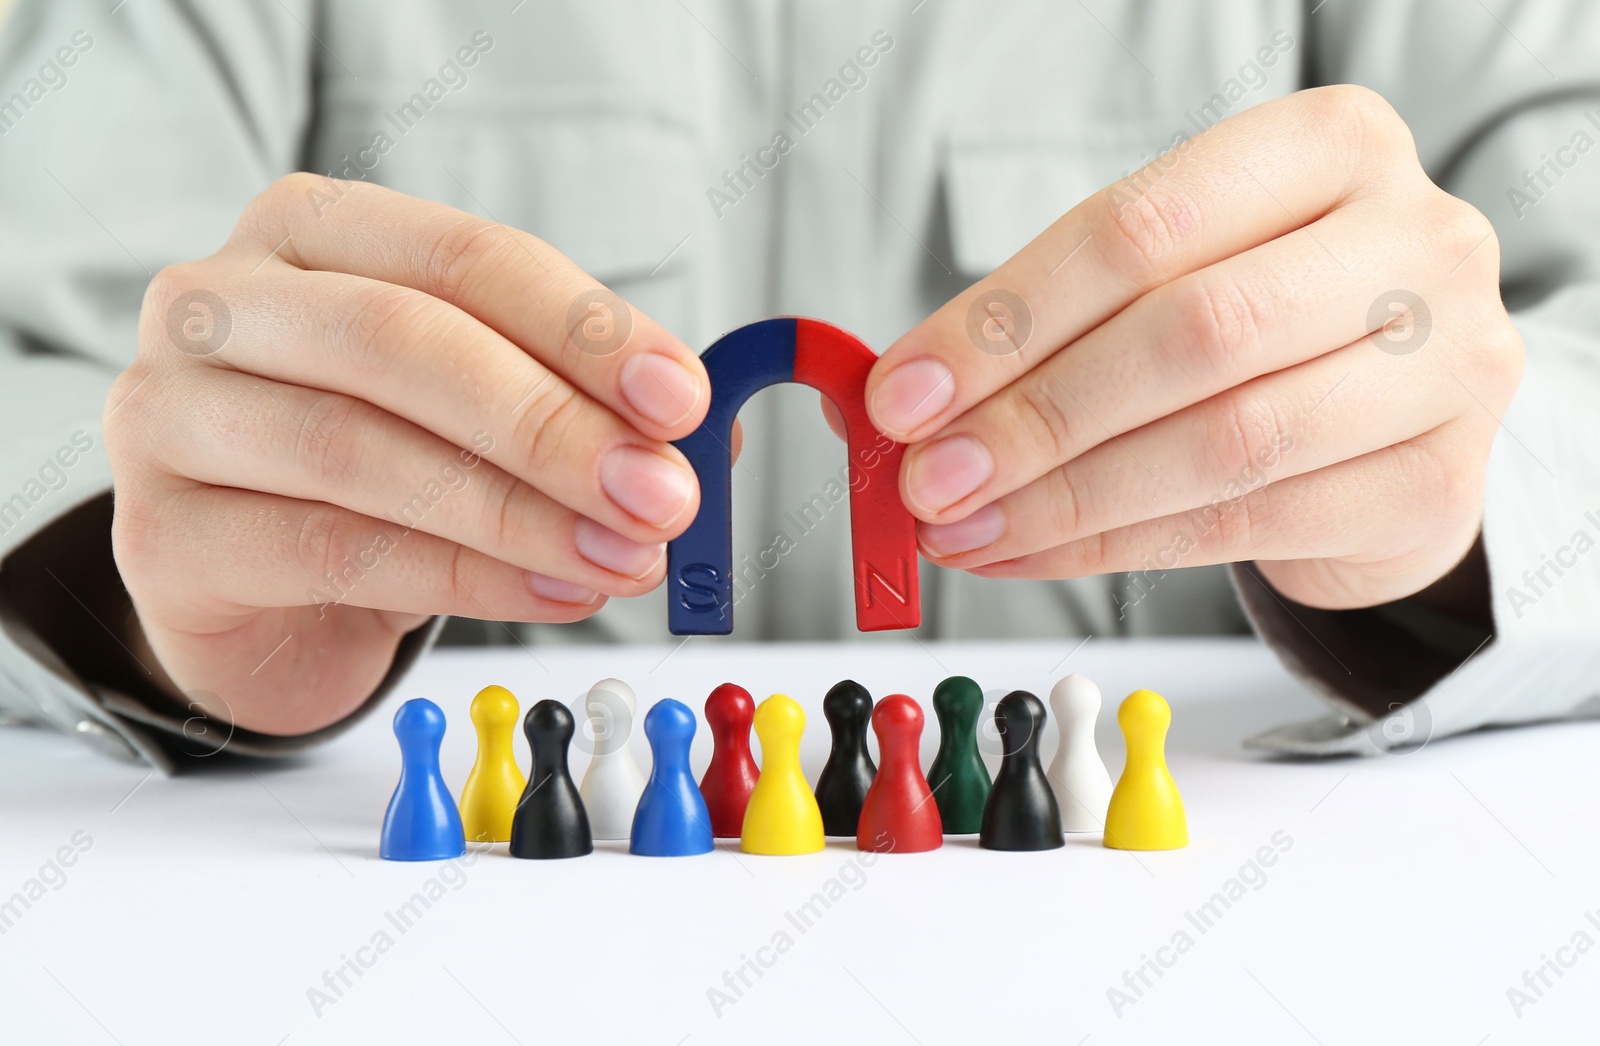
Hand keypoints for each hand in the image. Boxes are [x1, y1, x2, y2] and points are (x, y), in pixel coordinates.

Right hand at [107, 176, 708, 734]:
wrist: (255, 586)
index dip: (581, 328)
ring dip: (522, 514)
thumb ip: (575, 400)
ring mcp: (169, 416)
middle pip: (402, 343)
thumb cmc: (377, 465)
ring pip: (364, 454)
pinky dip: (465, 580)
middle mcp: (220, 302)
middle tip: (660, 495)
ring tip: (624, 558)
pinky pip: (333, 552)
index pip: (461, 258)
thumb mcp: (475, 406)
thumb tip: (707, 432)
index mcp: (309, 232)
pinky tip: (552, 593)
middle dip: (552, 425)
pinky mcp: (161, 537)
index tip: (681, 398)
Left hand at [865, 86, 1522, 611]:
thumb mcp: (1170, 281)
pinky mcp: (1433, 483)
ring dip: (1066, 498)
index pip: (1143, 226)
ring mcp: (1445, 366)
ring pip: (1225, 442)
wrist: (1396, 419)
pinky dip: (1115, 548)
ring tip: (965, 526)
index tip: (905, 392)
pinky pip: (1246, 524)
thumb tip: (904, 392)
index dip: (1008, 317)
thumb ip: (1054, 320)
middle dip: (1035, 416)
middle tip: (930, 477)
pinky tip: (1033, 552)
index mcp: (1331, 147)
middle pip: (1192, 332)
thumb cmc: (1263, 331)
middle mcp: (1412, 240)